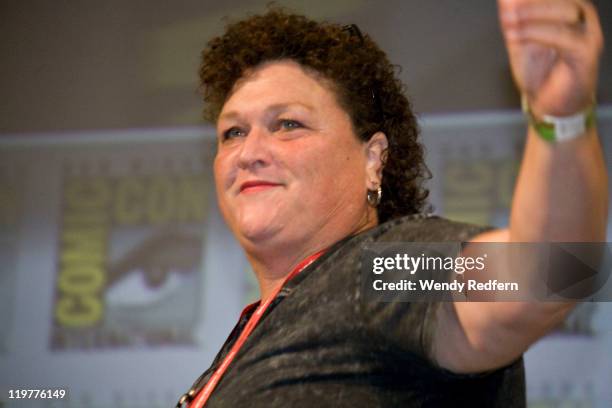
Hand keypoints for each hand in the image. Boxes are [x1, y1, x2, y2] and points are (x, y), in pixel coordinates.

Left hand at [498, 0, 603, 115]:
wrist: (550, 106)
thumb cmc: (540, 74)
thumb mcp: (519, 41)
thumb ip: (513, 18)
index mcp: (569, 10)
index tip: (508, 1)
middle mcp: (583, 18)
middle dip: (530, 3)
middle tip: (508, 10)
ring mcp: (588, 34)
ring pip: (565, 12)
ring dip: (532, 16)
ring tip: (509, 24)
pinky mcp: (585, 52)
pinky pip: (563, 36)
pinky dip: (537, 33)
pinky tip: (516, 37)